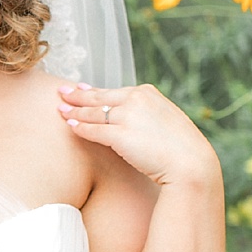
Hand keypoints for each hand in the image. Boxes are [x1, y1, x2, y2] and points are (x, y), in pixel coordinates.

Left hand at [57, 83, 219, 187]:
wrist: (191, 163)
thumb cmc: (182, 148)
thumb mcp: (167, 121)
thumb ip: (148, 115)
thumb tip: (135, 120)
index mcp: (148, 93)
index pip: (114, 91)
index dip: (95, 90)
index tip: (81, 87)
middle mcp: (136, 99)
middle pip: (99, 97)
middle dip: (77, 95)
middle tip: (61, 92)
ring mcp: (127, 116)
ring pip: (93, 112)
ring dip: (74, 111)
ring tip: (60, 110)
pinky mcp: (120, 135)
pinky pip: (94, 130)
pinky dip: (79, 127)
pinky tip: (69, 126)